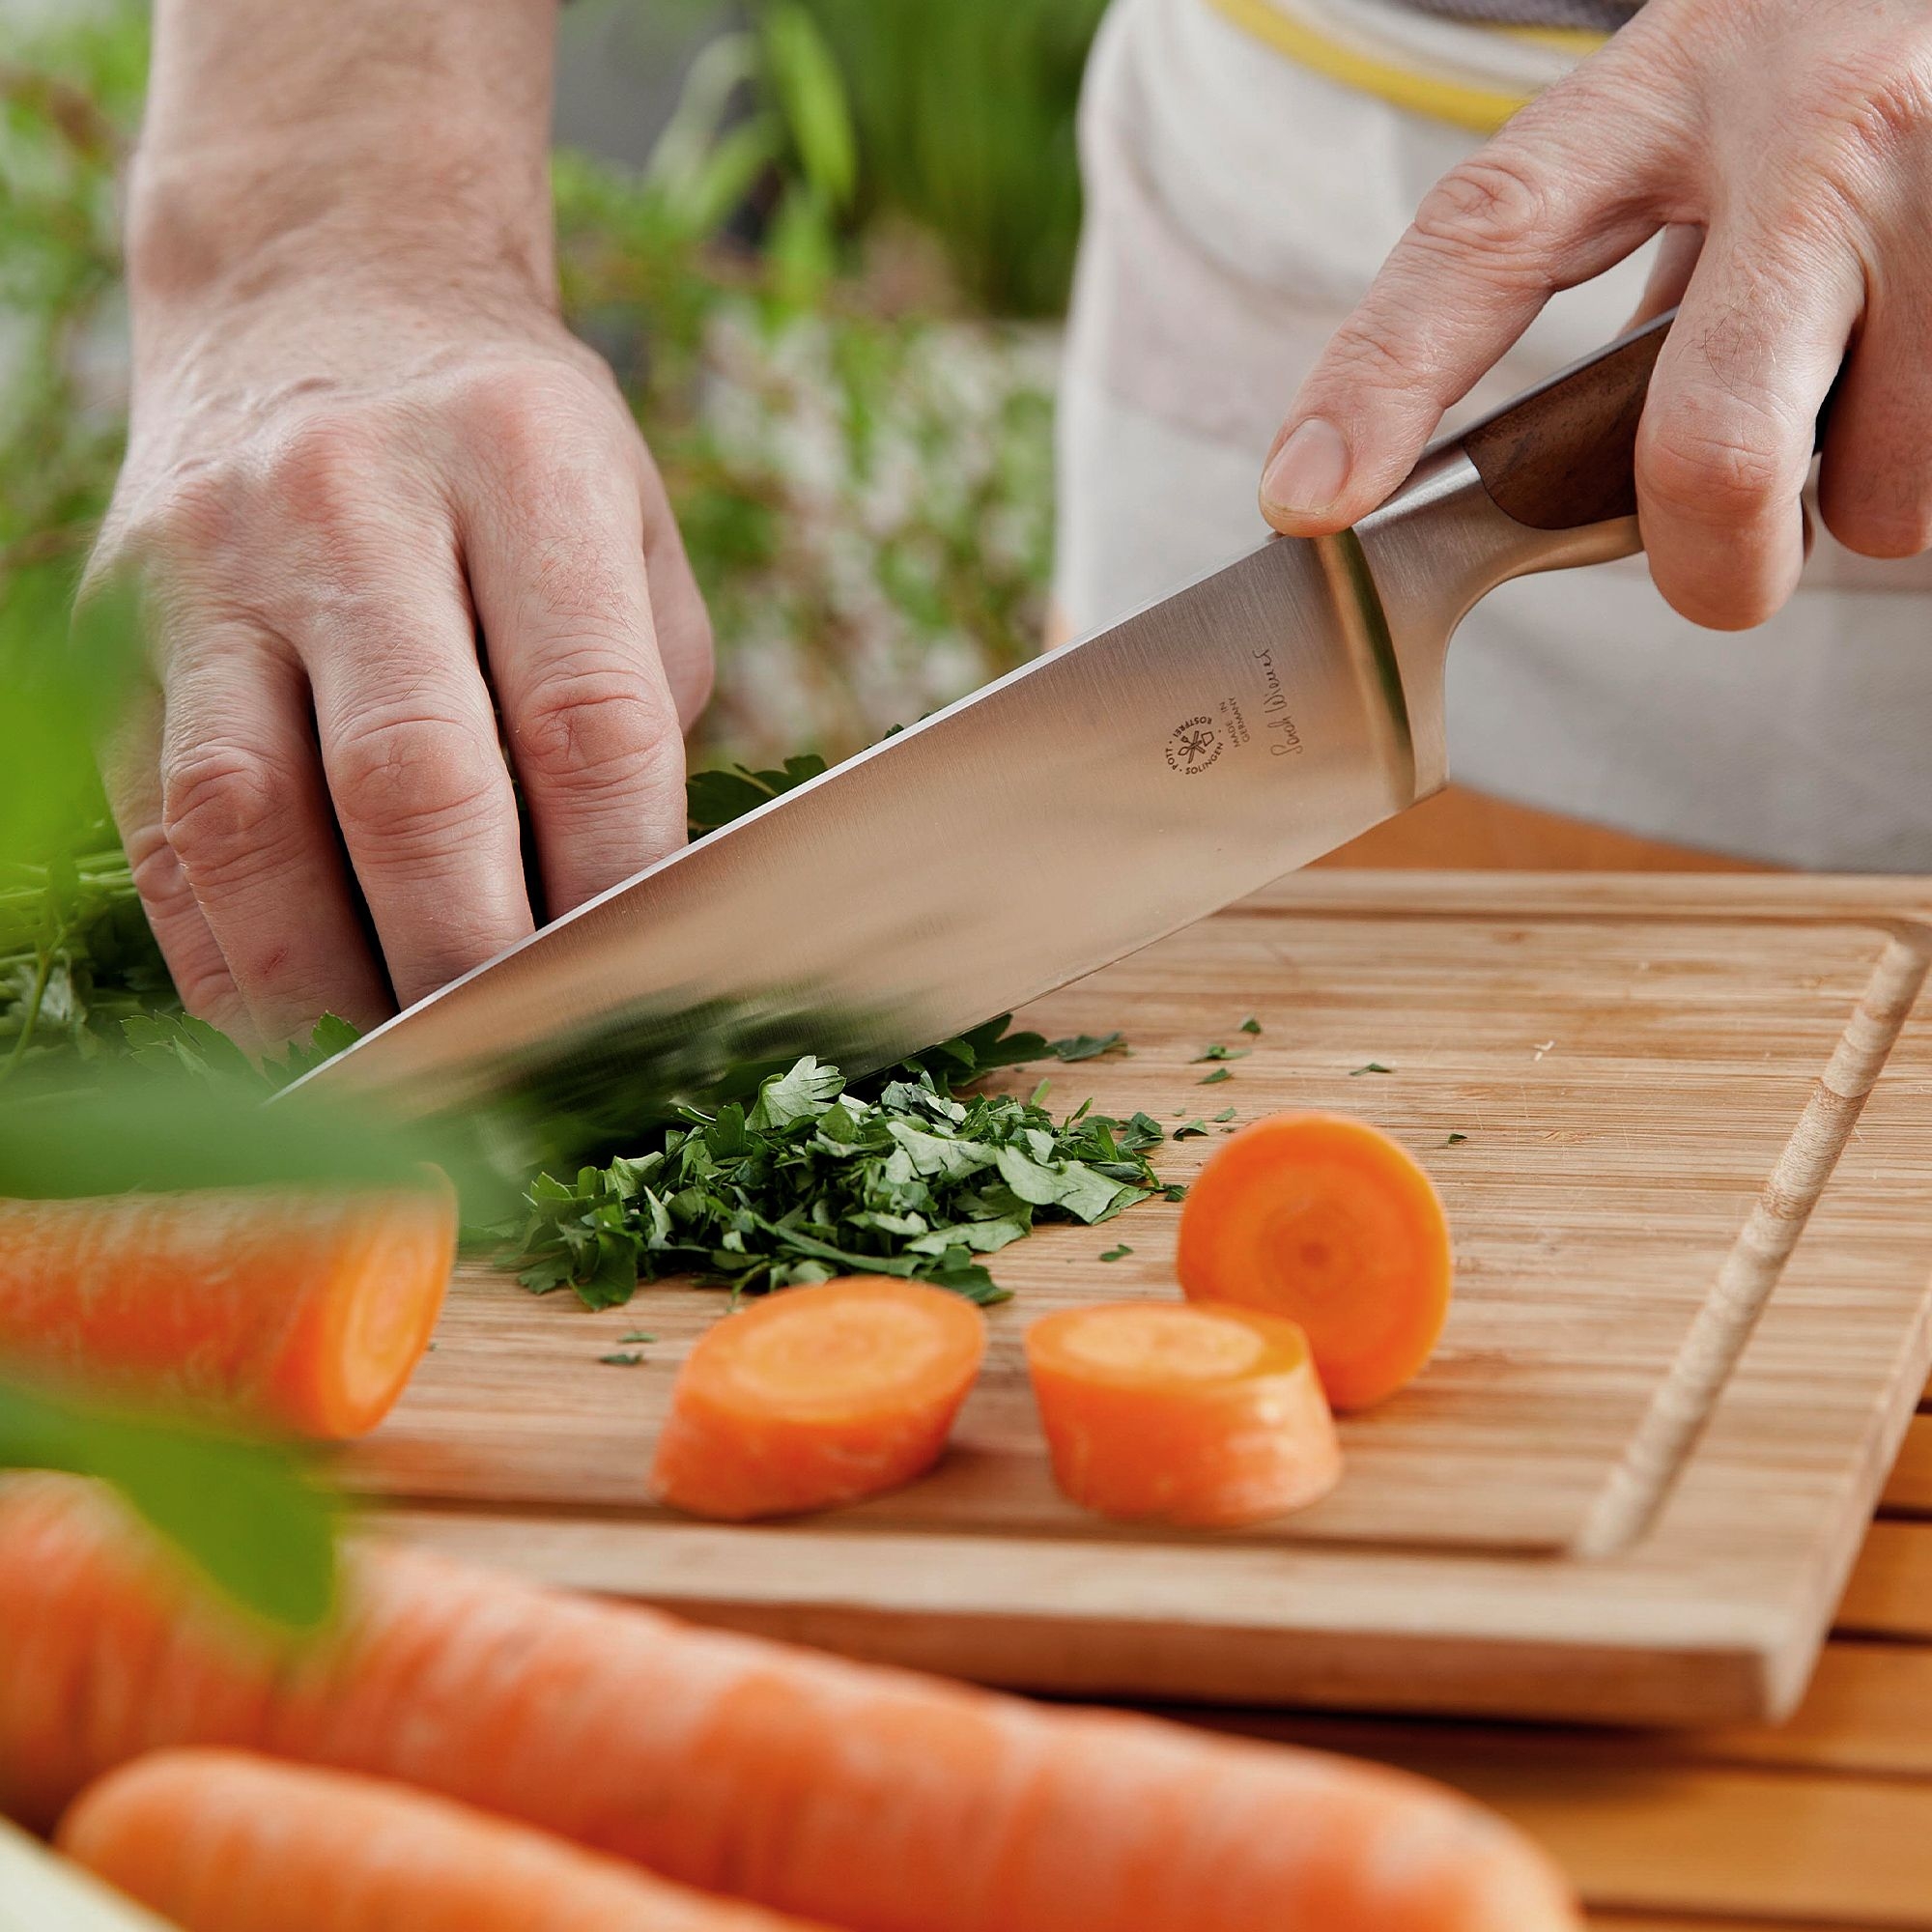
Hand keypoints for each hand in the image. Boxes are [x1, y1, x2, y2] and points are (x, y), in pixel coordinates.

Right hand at [91, 0, 710, 1046]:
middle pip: (413, 784)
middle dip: (473, 964)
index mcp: (521, 462)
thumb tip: (621, 924)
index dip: (613, 887)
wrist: (322, 293)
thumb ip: (631, 707)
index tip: (638, 996)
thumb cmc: (519, 460)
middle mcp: (349, 498)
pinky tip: (291, 1035)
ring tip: (400, 1094)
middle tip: (525, 1076)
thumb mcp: (628, 532)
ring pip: (251, 822)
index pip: (584, 721)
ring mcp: (207, 562)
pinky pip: (160, 831)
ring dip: (327, 992)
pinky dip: (226, 960)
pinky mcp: (111, 627)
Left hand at [1258, 0, 1931, 629]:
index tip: (1309, 496)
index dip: (1383, 384)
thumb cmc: (1829, 50)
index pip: (1485, 244)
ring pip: (1881, 490)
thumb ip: (1605, 256)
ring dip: (1860, 497)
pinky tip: (1922, 365)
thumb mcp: (1688, 109)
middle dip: (1710, 568)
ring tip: (1865, 390)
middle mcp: (1813, 129)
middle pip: (1710, 451)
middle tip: (1718, 571)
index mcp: (1666, 92)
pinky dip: (1928, 456)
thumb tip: (1541, 458)